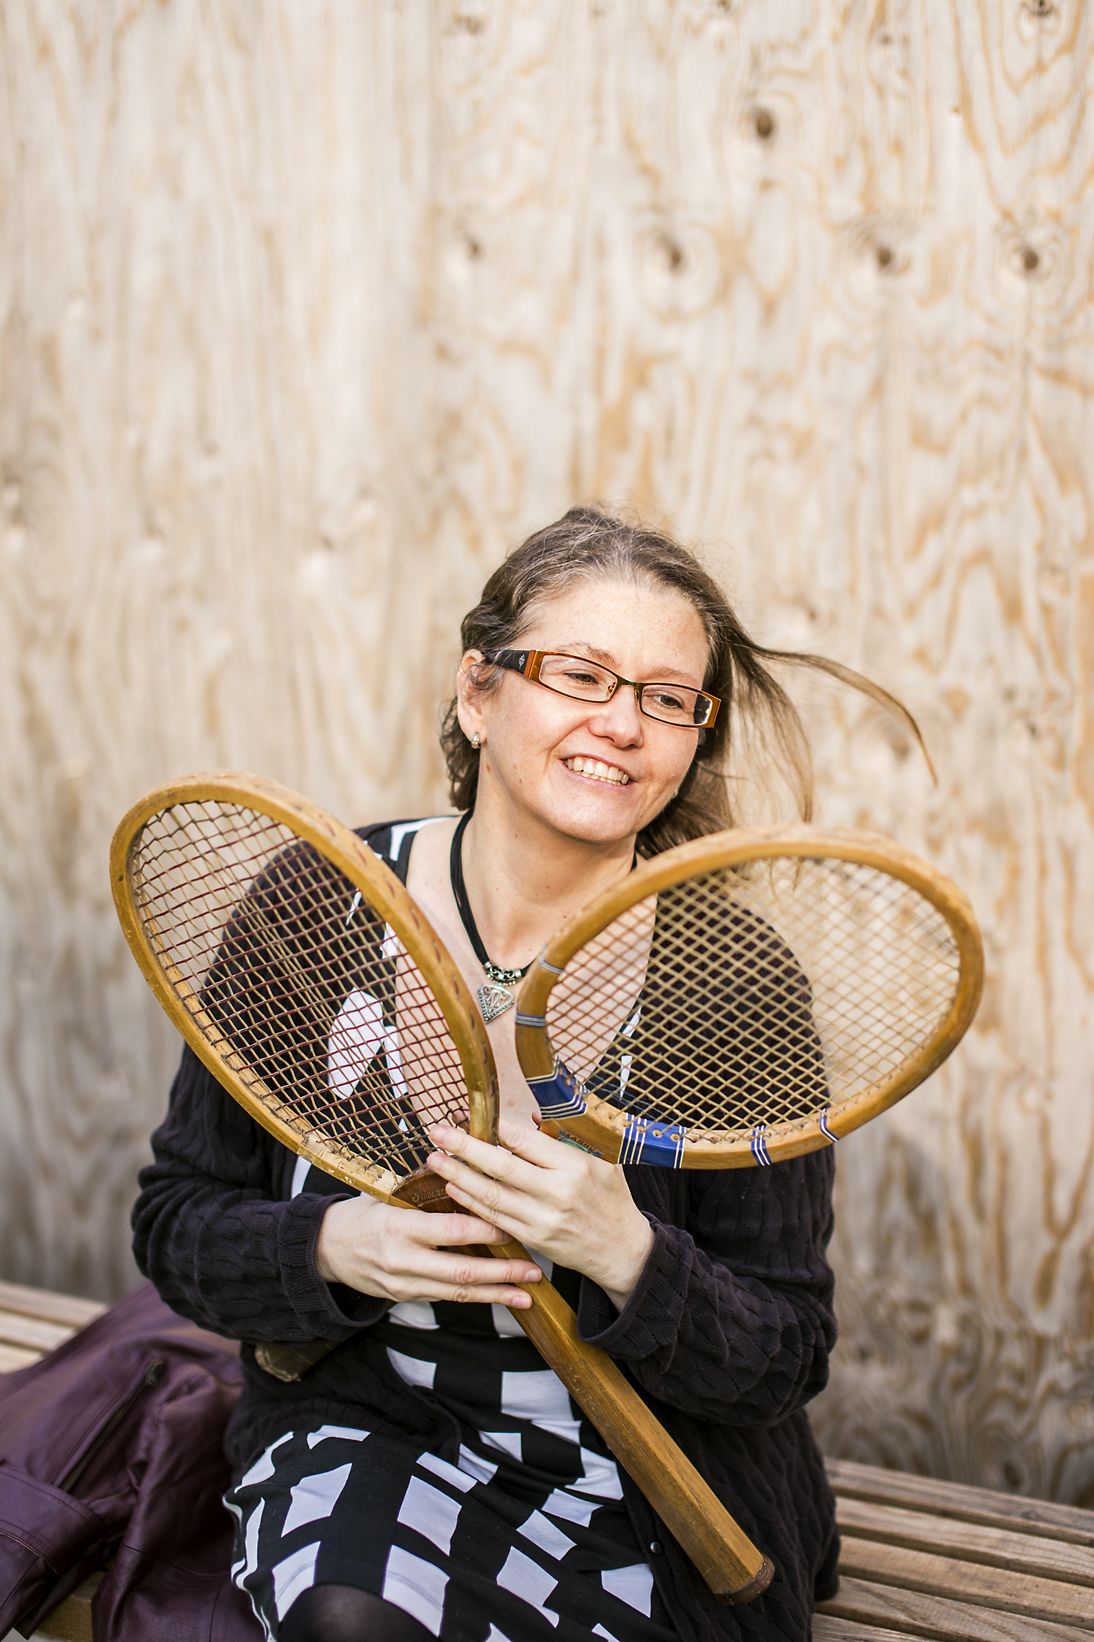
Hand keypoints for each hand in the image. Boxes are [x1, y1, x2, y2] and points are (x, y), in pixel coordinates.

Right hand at [314, 1194, 542, 1307]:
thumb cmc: (364, 1213)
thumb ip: (425, 1190)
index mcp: (400, 1226)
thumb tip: (469, 1169)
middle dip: (501, 1274)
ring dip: (495, 1295)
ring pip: (458, 1293)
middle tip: (533, 1271)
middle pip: (461, 1271)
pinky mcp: (406, 1298)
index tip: (514, 1226)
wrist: (327, 1249)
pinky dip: (475, 1297)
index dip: (486, 1230)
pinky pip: (446, 1298)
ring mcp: (404, 1284)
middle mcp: (403, 1261)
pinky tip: (499, 1297)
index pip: (452, 1230)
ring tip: (526, 1295)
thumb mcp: (389, 1195)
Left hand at [426, 1119, 653, 1309]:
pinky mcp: (532, 1239)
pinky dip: (470, 1202)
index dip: (495, 1127)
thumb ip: (566, 1137)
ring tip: (435, 1159)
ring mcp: (542, 1220)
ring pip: (491, 1195)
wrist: (621, 1249)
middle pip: (501, 1167)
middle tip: (438, 1133)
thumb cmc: (610, 1197)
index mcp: (574, 1166)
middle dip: (464, 1148)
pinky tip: (453, 1187)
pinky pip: (494, 1218)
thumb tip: (529, 1117)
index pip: (526, 1142)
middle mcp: (556, 1193)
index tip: (472, 1115)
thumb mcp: (602, 1159)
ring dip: (458, 1176)